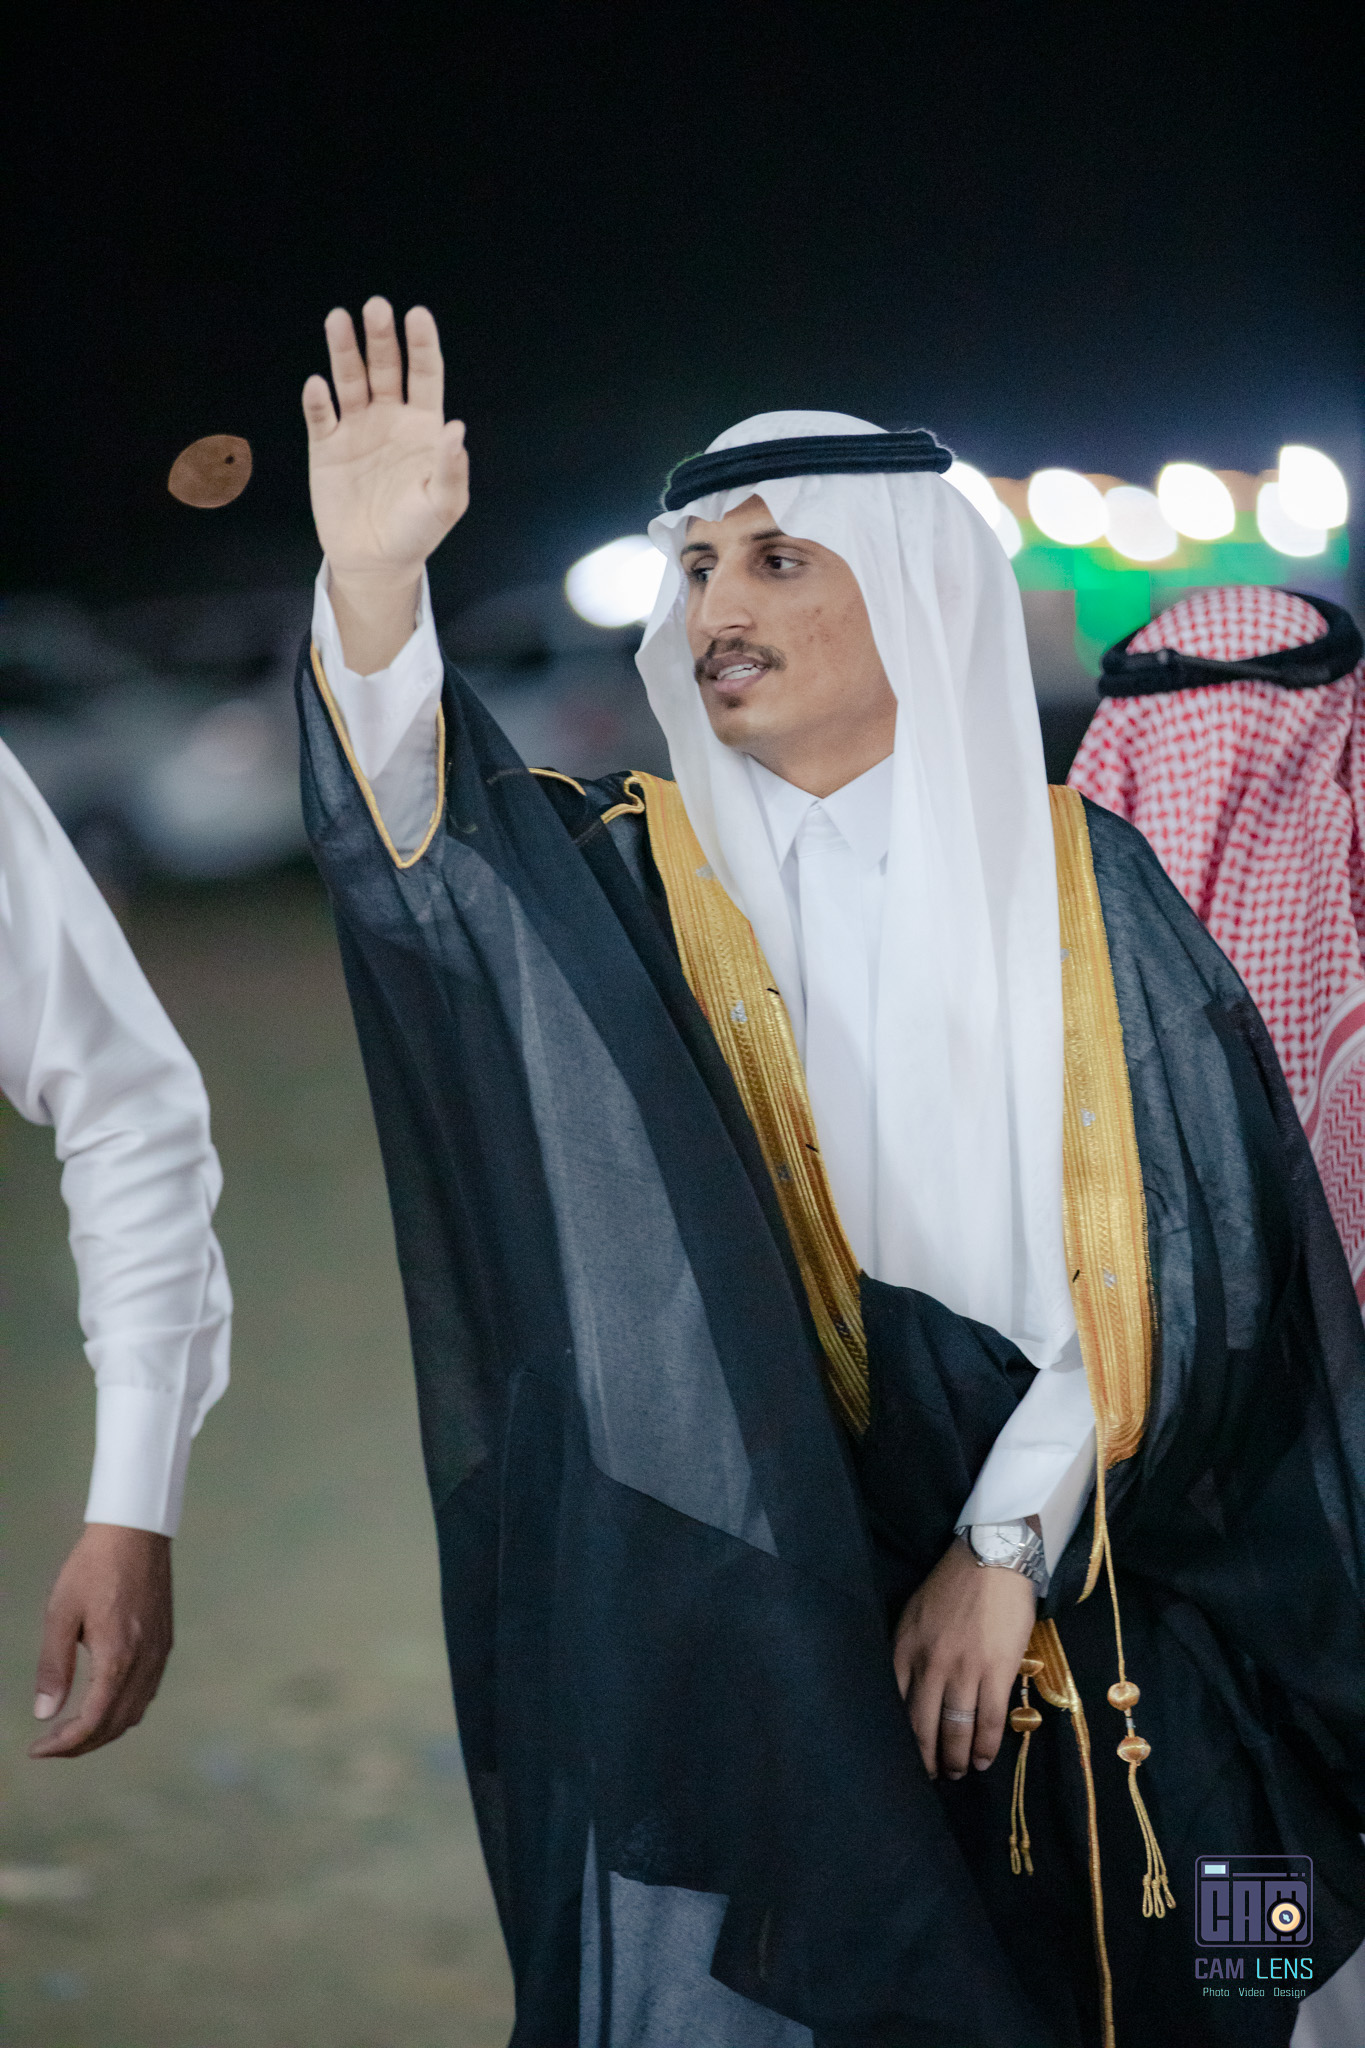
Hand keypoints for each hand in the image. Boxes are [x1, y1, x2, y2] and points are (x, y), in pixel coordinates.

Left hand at [29, 1525, 172, 1758]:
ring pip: (135, 1712)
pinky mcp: (164, 1642)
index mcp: (118, 1658)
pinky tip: (102, 1701)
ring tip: (72, 1729)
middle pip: (116, 1724)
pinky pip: (147, 1692)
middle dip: (82, 1744)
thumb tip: (44, 1714)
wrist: (137, 1532)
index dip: (65, 1744)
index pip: (93, 1722)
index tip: (37, 1749)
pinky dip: (123, 1709)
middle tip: (50, 1744)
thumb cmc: (94, 1567)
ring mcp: (159, 1653)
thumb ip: (54, 1666)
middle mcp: (145, 1662)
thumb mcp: (61, 1613)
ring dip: (104, 1730)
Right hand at [302, 298, 469, 671]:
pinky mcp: (326, 447)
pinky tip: (318, 386)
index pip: (424, 374)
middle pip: (385, 367)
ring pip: (350, 380)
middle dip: (381, 337)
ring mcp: (356, 428)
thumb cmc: (417, 531)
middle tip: (376, 308)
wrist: (376, 560)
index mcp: (423, 425)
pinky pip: (321, 417)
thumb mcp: (444, 504)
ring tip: (339, 320)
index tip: (417, 315)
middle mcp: (389, 417)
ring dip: (345, 351)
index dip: (421, 345)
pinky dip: (318, 401)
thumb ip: (451, 468)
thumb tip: (456, 429)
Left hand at [892, 1536, 1036, 1781]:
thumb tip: (905, 1691)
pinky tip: (982, 1760)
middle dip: (927, 1759)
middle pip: (922, 1727)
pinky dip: (985, 1746)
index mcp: (904, 1648)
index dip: (901, 1739)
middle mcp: (929, 1664)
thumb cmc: (952, 1585)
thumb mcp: (914, 1615)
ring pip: (956, 1730)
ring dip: (956, 1758)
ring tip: (958, 1771)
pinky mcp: (996, 1670)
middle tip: (933, 1776)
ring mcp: (963, 1669)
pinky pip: (989, 1721)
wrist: (992, 1557)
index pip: (895, 1706)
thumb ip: (908, 1652)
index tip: (905, 1758)